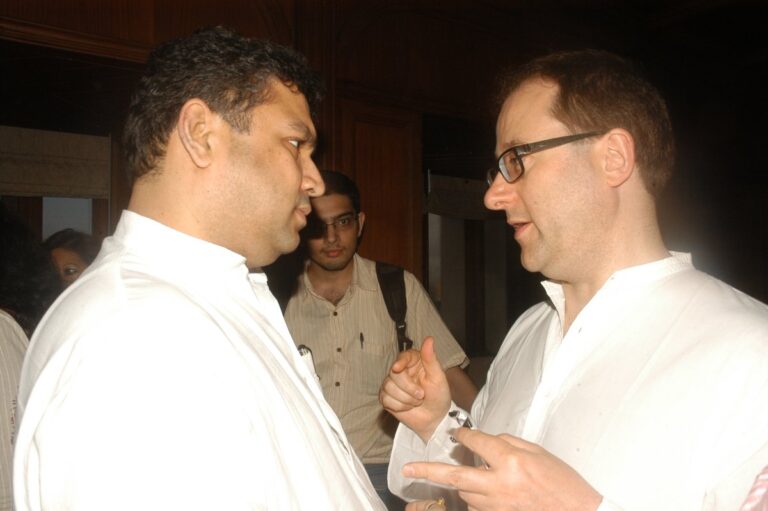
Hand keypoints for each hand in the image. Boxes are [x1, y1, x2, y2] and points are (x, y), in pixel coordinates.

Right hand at [379, 337, 450, 441]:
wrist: (434, 418)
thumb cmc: (438, 396)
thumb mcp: (438, 377)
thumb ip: (431, 359)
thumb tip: (429, 338)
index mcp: (414, 362)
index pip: (403, 357)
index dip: (400, 362)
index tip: (398, 368)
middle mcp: (401, 370)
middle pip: (394, 374)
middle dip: (409, 389)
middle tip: (421, 396)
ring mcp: (392, 384)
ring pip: (388, 387)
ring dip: (406, 399)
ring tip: (416, 402)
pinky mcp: (386, 397)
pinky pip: (385, 399)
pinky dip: (398, 406)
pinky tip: (407, 407)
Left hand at [402, 428, 601, 510]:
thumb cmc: (563, 482)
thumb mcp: (538, 452)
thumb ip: (507, 444)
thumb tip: (485, 441)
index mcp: (511, 461)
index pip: (476, 442)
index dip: (464, 435)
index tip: (457, 433)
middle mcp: (499, 484)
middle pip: (456, 476)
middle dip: (428, 472)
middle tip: (406, 470)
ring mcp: (497, 506)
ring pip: (466, 494)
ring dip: (465, 484)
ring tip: (482, 478)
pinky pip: (477, 508)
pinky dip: (478, 500)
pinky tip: (492, 495)